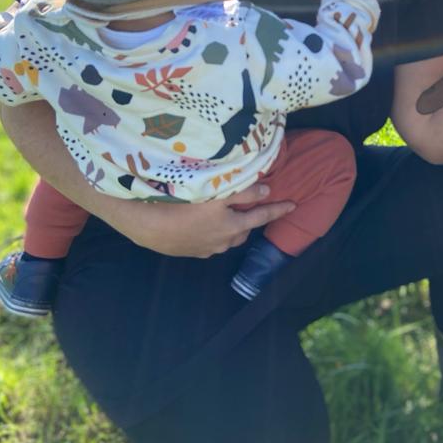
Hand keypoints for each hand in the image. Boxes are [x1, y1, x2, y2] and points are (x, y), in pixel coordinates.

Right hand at [112, 184, 295, 257]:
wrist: (148, 226)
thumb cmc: (184, 205)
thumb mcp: (217, 194)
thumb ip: (245, 192)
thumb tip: (268, 191)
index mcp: (232, 227)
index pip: (262, 216)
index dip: (278, 209)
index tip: (293, 205)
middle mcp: (222, 242)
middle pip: (243, 231)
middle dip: (248, 221)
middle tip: (249, 209)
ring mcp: (205, 249)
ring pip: (225, 239)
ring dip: (229, 229)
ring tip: (225, 217)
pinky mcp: (189, 251)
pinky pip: (208, 243)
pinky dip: (211, 234)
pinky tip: (201, 226)